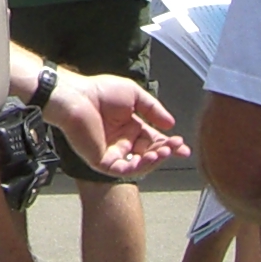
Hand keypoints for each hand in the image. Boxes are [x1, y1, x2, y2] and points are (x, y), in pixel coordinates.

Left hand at [47, 73, 186, 179]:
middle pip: (148, 153)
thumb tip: (171, 124)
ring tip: (165, 151)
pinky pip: (124, 169)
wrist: (77, 96)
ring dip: (155, 159)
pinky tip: (150, 156)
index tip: (183, 147)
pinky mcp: (101, 162)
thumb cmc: (100, 91)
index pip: (152, 139)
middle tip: (178, 147)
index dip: (168, 144)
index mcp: (128, 127)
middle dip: (165, 151)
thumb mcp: (133, 95)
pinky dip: (139, 166)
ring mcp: (111, 153)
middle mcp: (121, 142)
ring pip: (139, 164)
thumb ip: (152, 109)